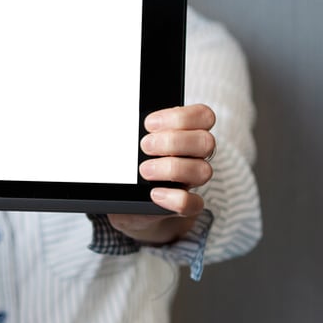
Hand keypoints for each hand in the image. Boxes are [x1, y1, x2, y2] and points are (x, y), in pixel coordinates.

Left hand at [107, 103, 215, 245]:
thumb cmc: (133, 165)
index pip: (204, 116)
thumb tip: (116, 121)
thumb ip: (133, 130)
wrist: (131, 203)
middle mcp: (195, 155)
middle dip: (173, 141)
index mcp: (187, 133)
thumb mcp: (132, 143)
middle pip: (206, 142)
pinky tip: (155, 193)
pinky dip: (175, 198)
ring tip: (144, 170)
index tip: (149, 123)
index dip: (180, 117)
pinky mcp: (186, 206)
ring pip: (203, 171)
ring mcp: (192, 181)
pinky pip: (193, 204)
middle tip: (145, 146)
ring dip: (172, 168)